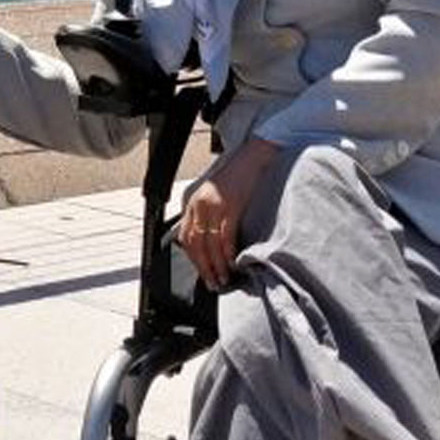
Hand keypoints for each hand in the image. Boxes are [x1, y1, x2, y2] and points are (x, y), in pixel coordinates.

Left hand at [176, 136, 281, 290]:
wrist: (252, 157)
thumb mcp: (213, 195)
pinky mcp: (231, 205)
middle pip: (196, 243)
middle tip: (212, 282)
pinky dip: (228, 252)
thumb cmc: (236, 176)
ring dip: (216, 264)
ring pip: (210, 242)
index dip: (193, 258)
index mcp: (193, 202)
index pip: (186, 236)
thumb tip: (207, 241)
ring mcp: (215, 204)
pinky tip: (232, 262)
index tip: (202, 272)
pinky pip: (226, 234)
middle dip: (203, 266)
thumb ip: (207, 214)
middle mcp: (200, 204)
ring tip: (224, 278)